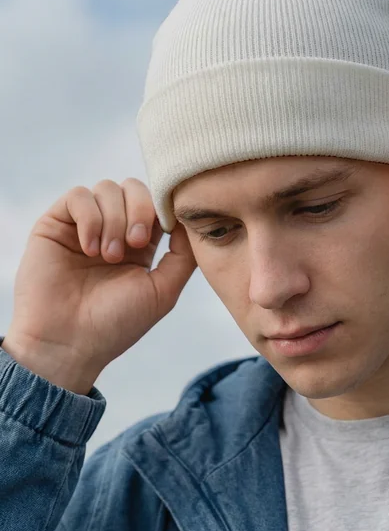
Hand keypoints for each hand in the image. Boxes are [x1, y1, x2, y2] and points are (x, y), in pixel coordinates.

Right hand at [4, 178, 196, 391]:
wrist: (68, 343)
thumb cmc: (116, 324)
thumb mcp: (164, 291)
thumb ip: (184, 256)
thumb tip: (192, 222)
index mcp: (139, 245)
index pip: (156, 205)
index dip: (164, 209)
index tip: (165, 231)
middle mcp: (112, 230)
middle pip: (134, 188)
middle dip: (141, 210)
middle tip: (136, 243)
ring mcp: (84, 225)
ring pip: (107, 188)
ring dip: (114, 220)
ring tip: (109, 256)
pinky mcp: (56, 223)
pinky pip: (78, 195)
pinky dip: (90, 218)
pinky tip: (89, 249)